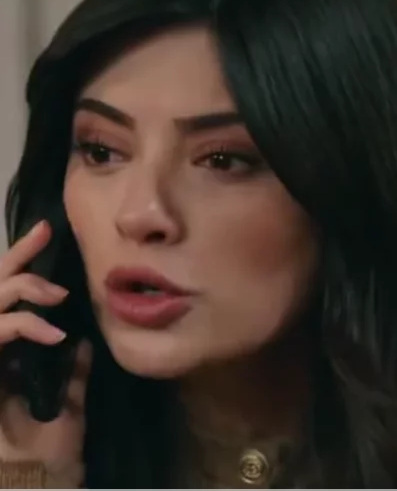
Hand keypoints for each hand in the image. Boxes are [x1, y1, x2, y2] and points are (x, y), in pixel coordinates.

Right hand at [0, 221, 90, 486]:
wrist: (34, 480)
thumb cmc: (46, 447)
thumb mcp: (66, 399)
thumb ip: (72, 371)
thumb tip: (85, 343)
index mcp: (8, 351)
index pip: (11, 299)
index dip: (24, 267)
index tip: (45, 234)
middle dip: (17, 256)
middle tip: (42, 232)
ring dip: (25, 289)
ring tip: (58, 295)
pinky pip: (0, 330)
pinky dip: (26, 326)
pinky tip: (54, 333)